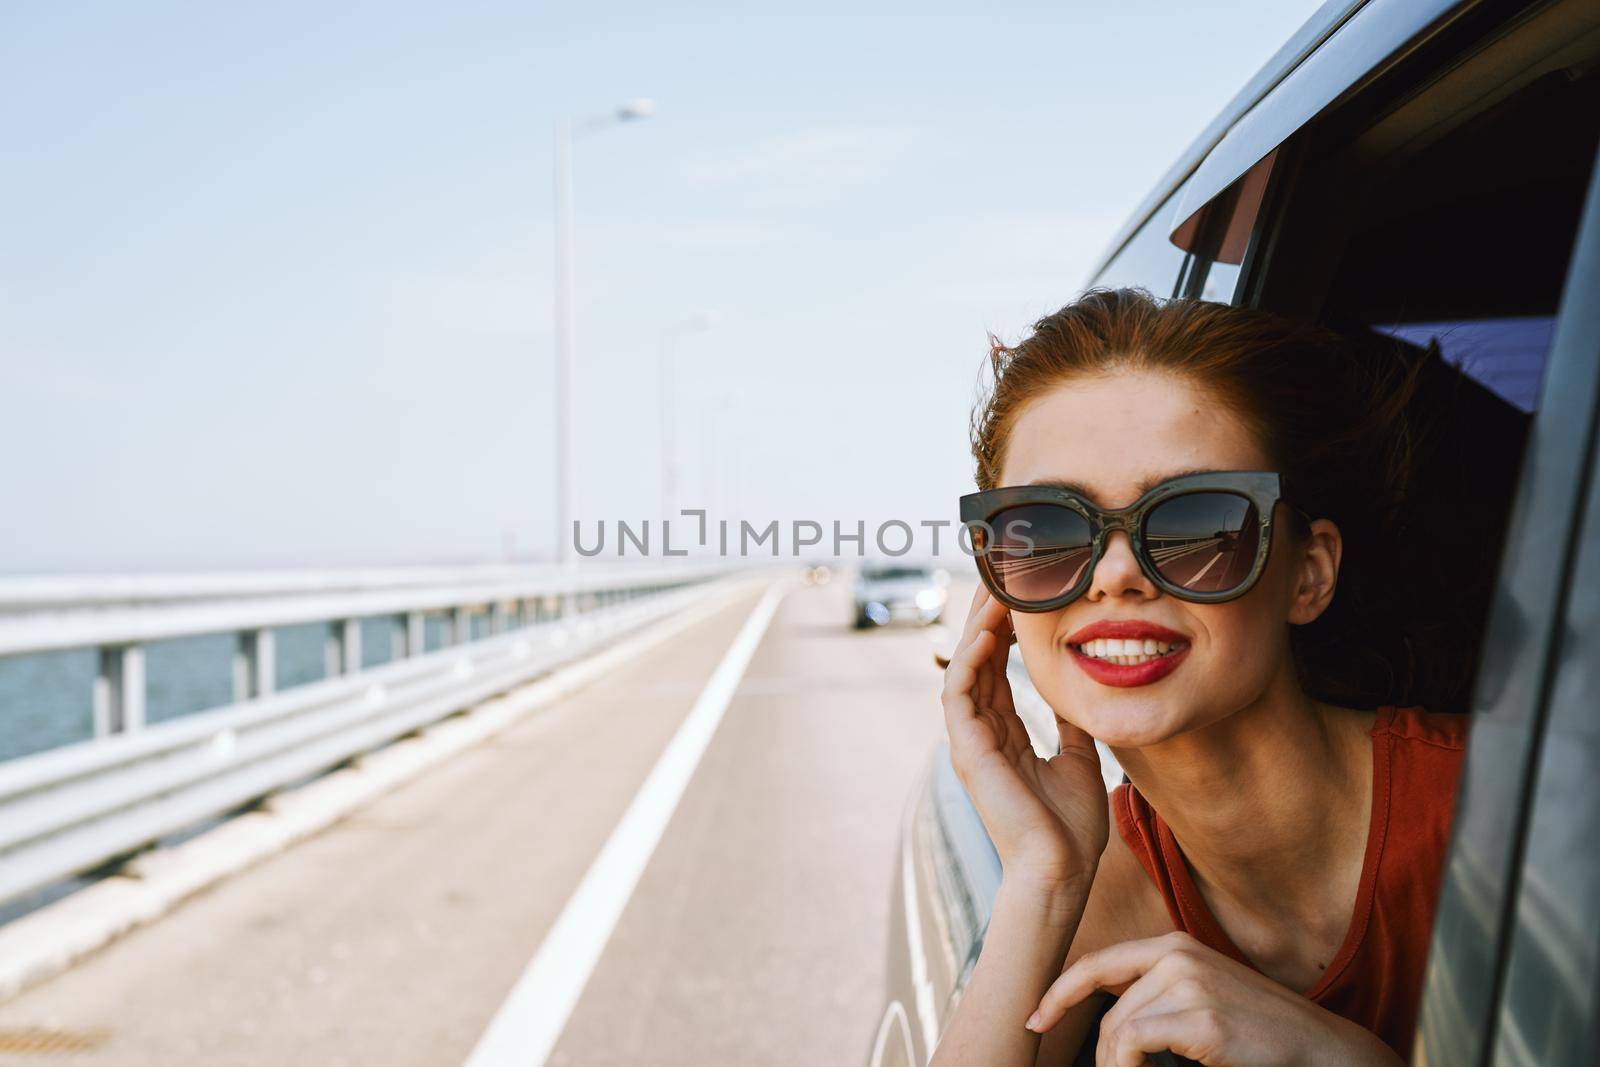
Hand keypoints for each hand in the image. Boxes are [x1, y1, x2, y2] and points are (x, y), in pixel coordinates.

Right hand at [941, 586, 1108, 886]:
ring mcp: (971, 742)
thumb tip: (1081, 695)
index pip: (996, 670)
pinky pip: (959, 695)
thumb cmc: (1071, 829)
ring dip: (976, 628)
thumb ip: (1072, 727)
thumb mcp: (1080, 761)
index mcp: (1004, 736)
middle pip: (975, 661)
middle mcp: (982, 734)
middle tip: (999, 576)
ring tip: (992, 590)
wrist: (1062, 872)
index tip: (1017, 596)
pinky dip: (970, 660)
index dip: (1003, 631)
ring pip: (964, 668)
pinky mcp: (968, 751)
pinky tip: (987, 632)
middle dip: (985, 617)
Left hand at [1027, 932, 1403, 1065]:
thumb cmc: (1257, 1031)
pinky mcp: (1202, 1019)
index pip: (1097, 964)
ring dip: (1118, 1066)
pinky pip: (1135, 1043)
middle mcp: (1176, 955)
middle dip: (1100, 1053)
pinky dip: (1129, 1066)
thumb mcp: (1199, 997)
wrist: (1321, 1048)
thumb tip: (1107, 1021)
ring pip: (1118, 1031)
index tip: (1034, 1019)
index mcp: (1172, 946)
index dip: (1059, 993)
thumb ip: (1154, 995)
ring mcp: (1190, 983)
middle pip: (1108, 1010)